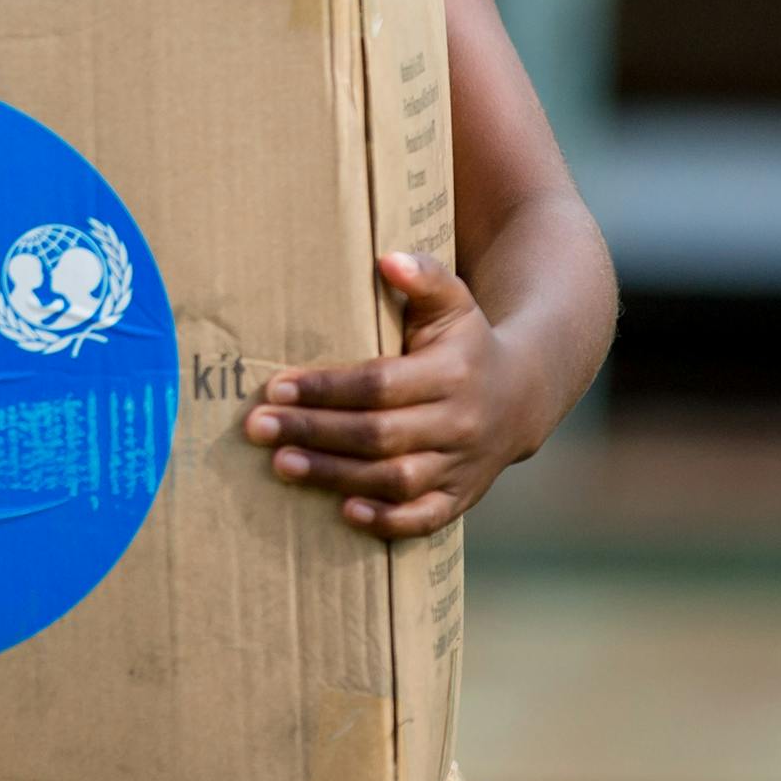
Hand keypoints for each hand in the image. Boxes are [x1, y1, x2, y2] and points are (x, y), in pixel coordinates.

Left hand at [243, 252, 523, 538]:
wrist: (521, 397)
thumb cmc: (467, 343)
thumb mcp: (454, 302)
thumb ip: (425, 276)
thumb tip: (387, 260)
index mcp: (451, 373)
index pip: (380, 384)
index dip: (327, 388)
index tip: (276, 388)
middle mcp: (459, 423)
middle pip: (379, 434)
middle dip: (315, 432)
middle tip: (258, 428)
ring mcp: (461, 465)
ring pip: (395, 479)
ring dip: (335, 475)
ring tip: (281, 464)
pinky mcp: (460, 498)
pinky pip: (424, 518)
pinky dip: (387, 521)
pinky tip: (343, 511)